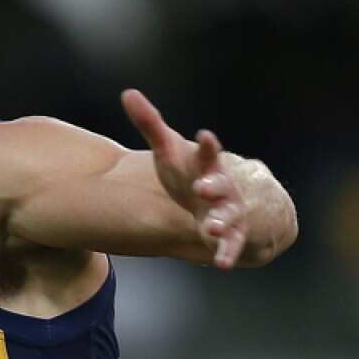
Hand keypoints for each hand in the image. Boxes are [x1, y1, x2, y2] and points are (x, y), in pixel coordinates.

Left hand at [121, 88, 247, 268]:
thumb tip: (128, 94)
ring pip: (229, 216)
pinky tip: (221, 264)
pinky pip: (230, 245)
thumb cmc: (186, 172)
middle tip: (203, 187)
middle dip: (215, 185)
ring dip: (222, 221)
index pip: (209, 153)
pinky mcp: (228, 234)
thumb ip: (150, 124)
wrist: (215, 200)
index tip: (205, 136)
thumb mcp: (167, 150)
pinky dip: (227, 253)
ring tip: (212, 228)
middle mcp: (222, 187)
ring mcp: (227, 212)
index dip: (208, 146)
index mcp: (207, 165)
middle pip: (221, 185)